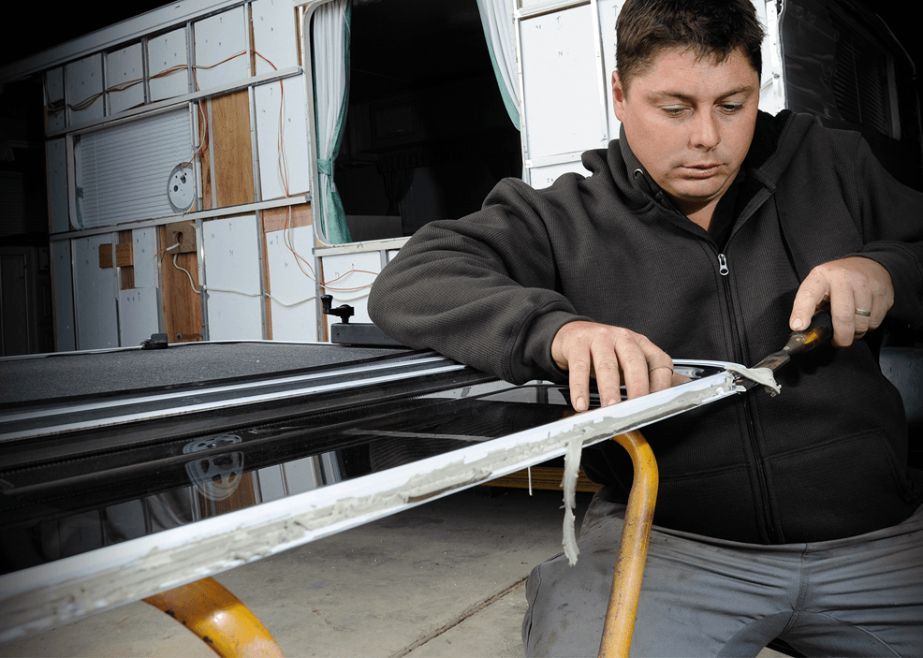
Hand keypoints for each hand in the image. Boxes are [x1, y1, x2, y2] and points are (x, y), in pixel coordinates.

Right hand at [551, 321, 673, 411]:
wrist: (571, 334)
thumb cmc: (604, 351)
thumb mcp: (630, 361)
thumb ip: (654, 374)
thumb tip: (684, 387)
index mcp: (641, 344)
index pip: (659, 361)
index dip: (662, 383)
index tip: (659, 404)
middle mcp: (622, 338)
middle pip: (634, 362)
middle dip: (637, 386)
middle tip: (635, 409)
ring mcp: (599, 339)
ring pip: (607, 366)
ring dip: (609, 390)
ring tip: (610, 408)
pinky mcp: (577, 344)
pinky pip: (579, 367)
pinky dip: (580, 388)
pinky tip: (580, 403)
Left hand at [789, 256, 892, 346]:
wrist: (868, 264)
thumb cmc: (837, 282)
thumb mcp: (819, 286)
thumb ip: (810, 305)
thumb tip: (802, 329)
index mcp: (822, 276)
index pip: (809, 295)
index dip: (802, 312)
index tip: (798, 327)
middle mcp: (844, 278)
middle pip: (843, 316)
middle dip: (841, 336)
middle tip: (838, 342)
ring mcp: (866, 283)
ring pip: (862, 322)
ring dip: (856, 332)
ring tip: (851, 327)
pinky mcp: (884, 291)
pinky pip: (876, 320)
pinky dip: (869, 325)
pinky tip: (864, 317)